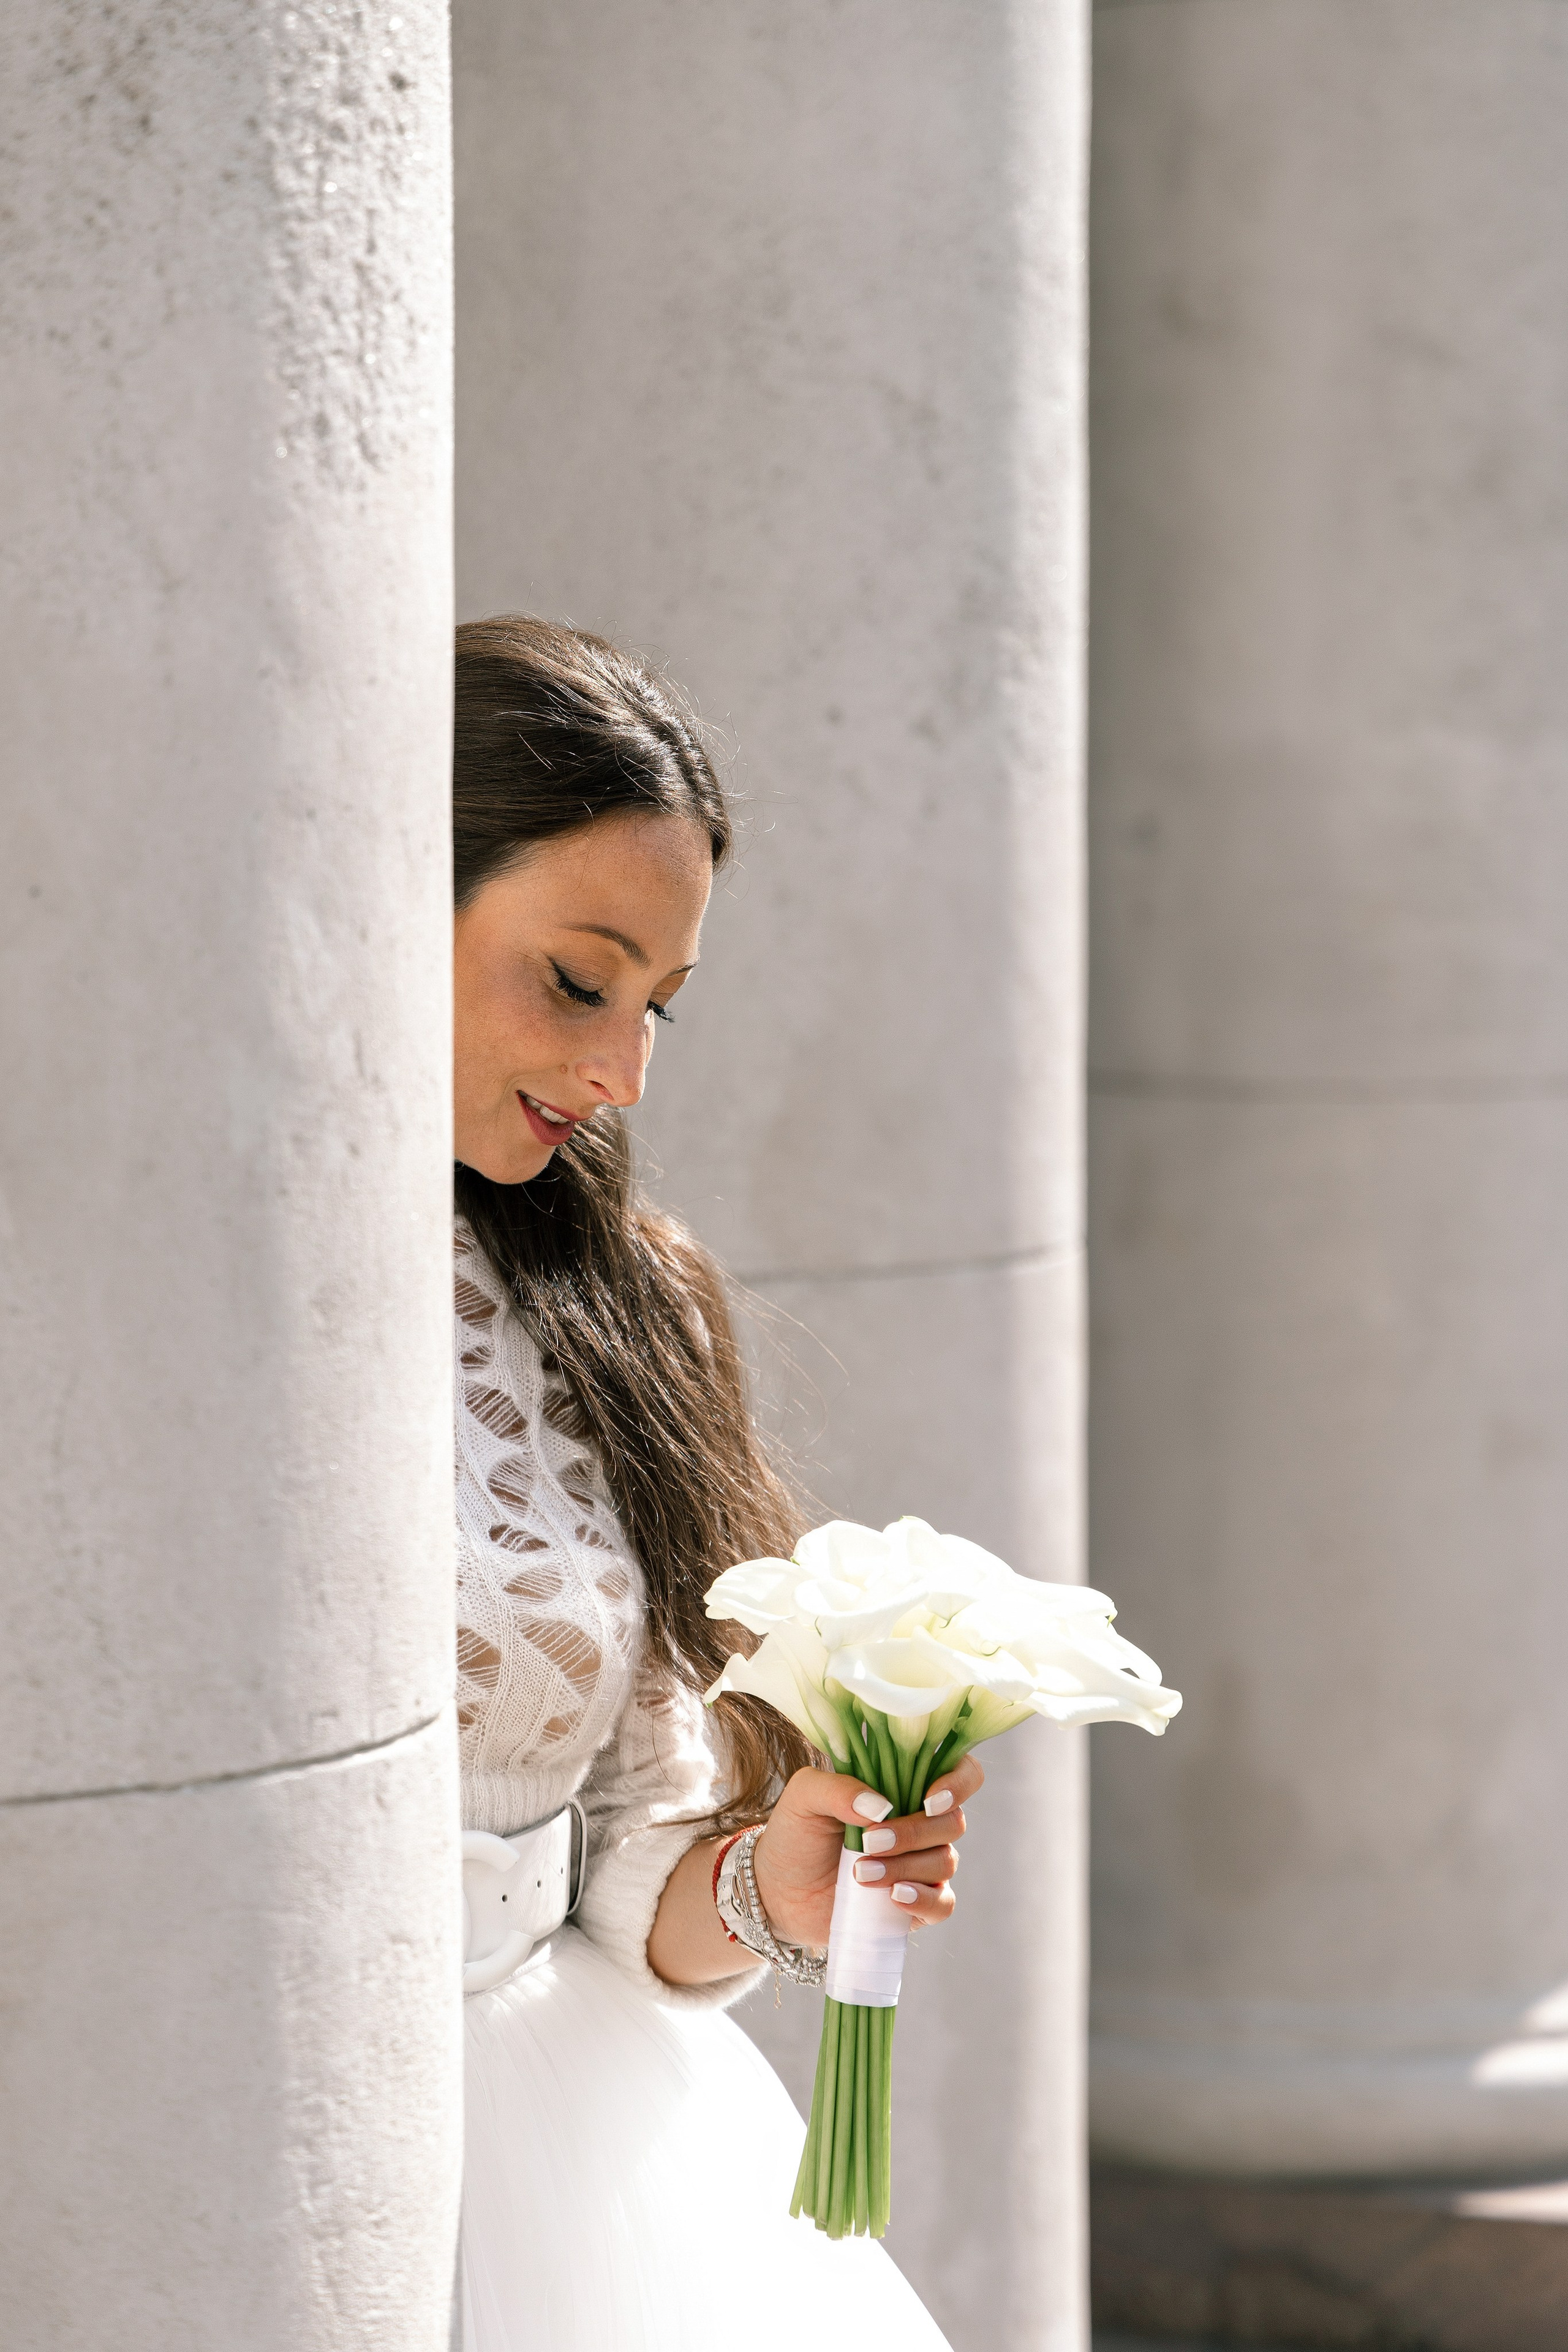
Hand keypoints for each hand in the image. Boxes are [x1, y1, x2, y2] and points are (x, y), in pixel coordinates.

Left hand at [751, 1756, 984, 1948]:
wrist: (778, 1891)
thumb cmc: (796, 1833)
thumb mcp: (804, 1796)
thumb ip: (838, 1788)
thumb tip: (881, 1806)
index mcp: (903, 1786)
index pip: (960, 1772)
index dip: (958, 1782)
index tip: (928, 1800)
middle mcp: (921, 1822)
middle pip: (953, 1821)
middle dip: (913, 1833)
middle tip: (868, 1842)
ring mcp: (921, 1864)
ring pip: (945, 1862)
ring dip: (904, 1867)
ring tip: (859, 1873)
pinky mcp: (915, 1904)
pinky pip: (943, 1903)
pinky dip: (924, 1900)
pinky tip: (893, 1897)